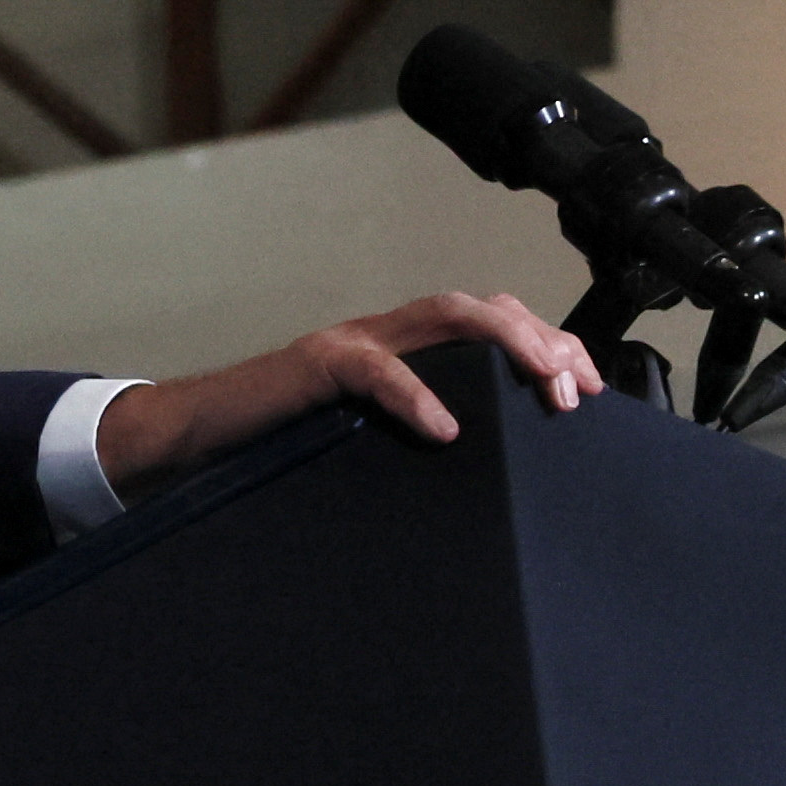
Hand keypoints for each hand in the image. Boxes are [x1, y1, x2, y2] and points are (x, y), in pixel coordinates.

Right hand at [99, 291, 596, 491]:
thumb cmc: (283, 446)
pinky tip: (446, 428)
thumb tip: (485, 476)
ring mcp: (352, 344)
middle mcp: (386, 335)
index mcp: (406, 352)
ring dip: (505, 344)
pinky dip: (416, 394)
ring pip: (445, 315)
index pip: (493, 326)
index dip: (548, 345)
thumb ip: (416, 439)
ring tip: (544, 384)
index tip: (592, 389)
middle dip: (542, 340)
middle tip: (579, 390)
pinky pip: (375, 368)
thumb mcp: (369, 442)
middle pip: (483, 309)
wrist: (194, 439)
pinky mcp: (315, 366)